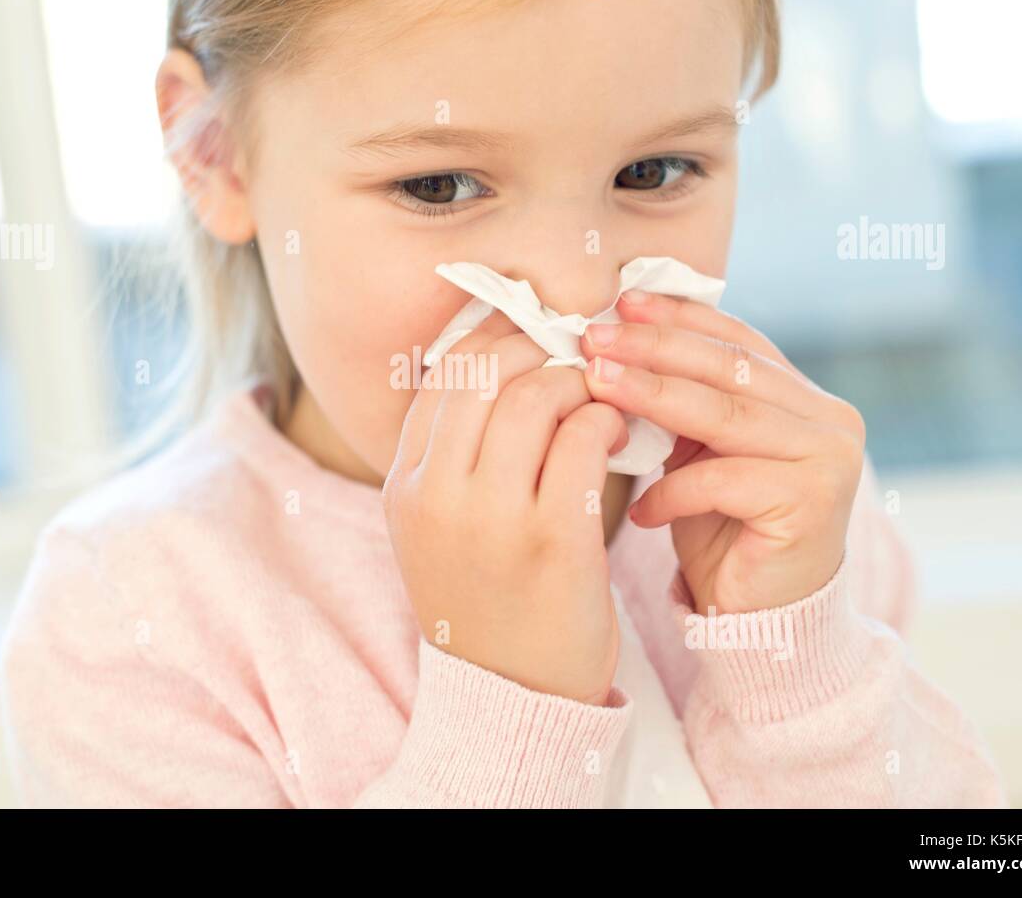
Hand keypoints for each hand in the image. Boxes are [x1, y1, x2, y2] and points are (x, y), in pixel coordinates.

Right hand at [383, 310, 629, 704]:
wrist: (514, 694)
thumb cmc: (488, 597)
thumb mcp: (439, 527)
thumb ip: (453, 453)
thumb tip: (504, 360)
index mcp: (404, 486)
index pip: (442, 373)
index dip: (493, 335)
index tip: (532, 328)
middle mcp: (436, 495)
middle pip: (485, 370)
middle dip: (538, 343)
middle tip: (575, 349)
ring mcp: (491, 518)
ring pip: (536, 394)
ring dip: (578, 380)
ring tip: (599, 398)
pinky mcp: (553, 540)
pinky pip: (582, 439)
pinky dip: (605, 419)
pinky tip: (618, 432)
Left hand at [580, 291, 864, 614]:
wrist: (759, 620)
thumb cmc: (721, 532)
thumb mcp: (698, 454)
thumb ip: (682, 402)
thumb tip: (617, 339)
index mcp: (805, 397)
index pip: (737, 341)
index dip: (678, 318)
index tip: (621, 301)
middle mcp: (831, 419)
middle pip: (729, 368)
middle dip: (654, 348)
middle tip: (594, 337)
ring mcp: (830, 459)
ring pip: (724, 415)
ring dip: (651, 396)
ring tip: (595, 385)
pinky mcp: (814, 503)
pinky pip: (724, 480)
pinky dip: (672, 491)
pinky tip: (637, 508)